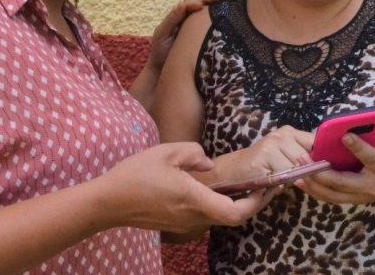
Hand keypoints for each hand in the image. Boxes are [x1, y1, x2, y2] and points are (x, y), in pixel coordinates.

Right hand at [98, 142, 275, 232]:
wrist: (108, 202)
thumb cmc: (135, 175)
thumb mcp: (166, 152)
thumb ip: (194, 153)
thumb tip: (208, 163)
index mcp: (194, 199)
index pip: (236, 213)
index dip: (256, 203)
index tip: (266, 187)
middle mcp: (193, 217)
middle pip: (232, 217)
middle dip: (251, 203)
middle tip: (262, 184)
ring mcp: (184, 223)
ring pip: (217, 216)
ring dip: (232, 203)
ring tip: (241, 182)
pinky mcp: (176, 224)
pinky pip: (203, 215)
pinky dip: (215, 204)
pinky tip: (213, 187)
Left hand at [147, 0, 224, 72]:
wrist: (162, 70)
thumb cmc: (161, 51)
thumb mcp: (163, 33)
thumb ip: (172, 18)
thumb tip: (184, 4)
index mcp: (178, 18)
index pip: (188, 6)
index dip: (195, 3)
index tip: (201, 6)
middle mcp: (188, 22)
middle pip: (200, 7)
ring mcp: (195, 30)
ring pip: (207, 15)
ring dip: (217, 7)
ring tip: (227, 0)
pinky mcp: (202, 39)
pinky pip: (210, 28)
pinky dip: (218, 21)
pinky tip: (227, 18)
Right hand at [215, 126, 314, 182]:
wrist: (233, 170)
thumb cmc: (262, 168)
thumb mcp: (285, 160)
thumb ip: (303, 161)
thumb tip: (326, 169)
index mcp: (291, 133)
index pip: (318, 143)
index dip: (321, 159)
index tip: (322, 171)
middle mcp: (283, 134)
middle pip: (309, 158)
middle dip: (307, 172)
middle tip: (297, 179)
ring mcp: (273, 142)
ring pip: (298, 167)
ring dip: (293, 178)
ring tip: (282, 180)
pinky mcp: (265, 154)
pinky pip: (284, 173)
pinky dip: (281, 182)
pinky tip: (272, 180)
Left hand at [295, 123, 374, 204]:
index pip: (370, 158)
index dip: (358, 147)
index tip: (344, 135)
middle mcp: (370, 186)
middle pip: (343, 181)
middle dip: (321, 171)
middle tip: (303, 158)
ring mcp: (358, 196)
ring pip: (332, 193)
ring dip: (312, 182)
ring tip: (297, 168)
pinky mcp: (349, 200)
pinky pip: (328, 198)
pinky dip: (313, 190)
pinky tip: (299, 179)